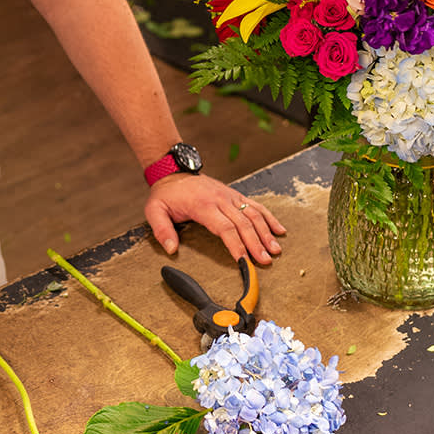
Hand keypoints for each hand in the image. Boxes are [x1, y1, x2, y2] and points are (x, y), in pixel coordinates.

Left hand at [144, 173, 285, 263]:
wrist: (173, 171)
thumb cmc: (166, 194)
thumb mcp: (154, 210)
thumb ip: (162, 230)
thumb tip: (172, 249)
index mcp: (203, 205)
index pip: (225, 228)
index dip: (237, 245)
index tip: (244, 261)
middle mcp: (220, 199)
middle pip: (243, 223)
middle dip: (256, 244)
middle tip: (265, 261)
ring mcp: (230, 196)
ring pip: (253, 213)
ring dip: (266, 232)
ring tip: (275, 249)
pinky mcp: (234, 195)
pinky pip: (255, 205)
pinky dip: (269, 217)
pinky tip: (279, 230)